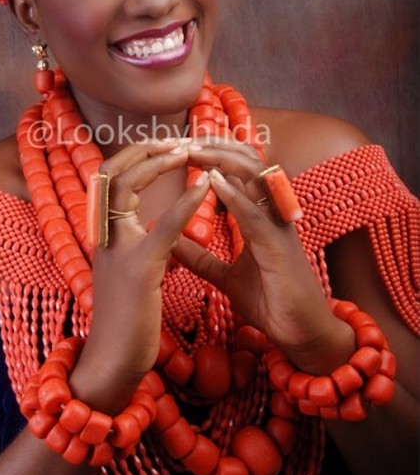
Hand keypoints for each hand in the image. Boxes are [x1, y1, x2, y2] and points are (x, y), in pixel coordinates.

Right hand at [77, 141, 208, 392]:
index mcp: (103, 234)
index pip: (109, 177)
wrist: (114, 359)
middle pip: (110, 171)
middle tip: (174, 138)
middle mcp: (102, 235)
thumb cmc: (127, 316)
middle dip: (142, 148)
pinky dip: (184, 203)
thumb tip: (150, 221)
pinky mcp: (137, 270)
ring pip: (125, 188)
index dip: (135, 155)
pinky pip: (162, 228)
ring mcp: (116, 250)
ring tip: (186, 149)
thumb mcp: (129, 269)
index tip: (164, 144)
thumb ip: (136, 241)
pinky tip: (205, 187)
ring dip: (157, 162)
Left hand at [174, 140, 353, 370]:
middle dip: (215, 145)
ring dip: (222, 159)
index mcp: (260, 215)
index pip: (237, 171)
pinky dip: (235, 195)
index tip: (180, 147)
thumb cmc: (271, 302)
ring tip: (193, 150)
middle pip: (248, 161)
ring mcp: (279, 227)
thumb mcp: (226, 277)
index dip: (212, 153)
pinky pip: (257, 214)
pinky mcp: (281, 248)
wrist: (302, 336)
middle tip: (183, 139)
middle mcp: (272, 213)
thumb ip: (201, 258)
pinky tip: (213, 181)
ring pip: (255, 177)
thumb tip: (171, 243)